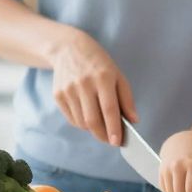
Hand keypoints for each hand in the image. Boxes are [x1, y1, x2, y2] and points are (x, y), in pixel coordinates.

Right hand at [50, 29, 134, 144]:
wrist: (69, 49)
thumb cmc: (99, 64)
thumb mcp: (118, 76)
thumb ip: (126, 99)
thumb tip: (133, 121)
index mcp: (102, 78)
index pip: (109, 109)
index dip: (113, 128)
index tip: (117, 142)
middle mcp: (83, 84)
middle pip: (92, 120)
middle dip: (102, 135)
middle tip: (111, 140)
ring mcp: (68, 90)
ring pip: (81, 122)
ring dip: (93, 130)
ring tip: (101, 125)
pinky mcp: (58, 95)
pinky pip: (71, 118)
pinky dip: (82, 123)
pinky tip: (88, 116)